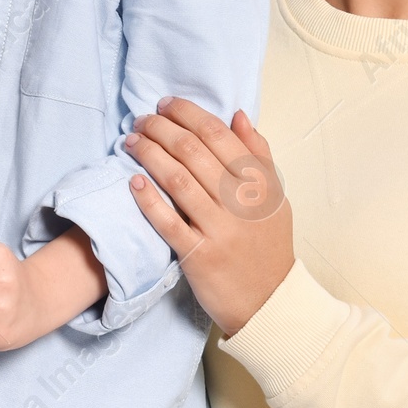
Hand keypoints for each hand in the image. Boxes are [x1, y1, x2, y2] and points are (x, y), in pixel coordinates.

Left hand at [123, 98, 294, 336]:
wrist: (271, 302)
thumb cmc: (269, 246)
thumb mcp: (275, 198)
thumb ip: (259, 155)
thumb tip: (238, 116)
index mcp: (260, 183)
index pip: (219, 135)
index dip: (188, 114)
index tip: (166, 105)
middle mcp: (240, 203)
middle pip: (193, 152)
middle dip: (162, 128)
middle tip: (142, 119)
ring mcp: (219, 230)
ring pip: (177, 180)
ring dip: (150, 154)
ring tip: (132, 141)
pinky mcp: (198, 256)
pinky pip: (168, 222)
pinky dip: (149, 200)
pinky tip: (133, 182)